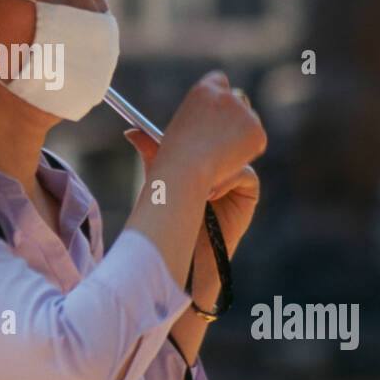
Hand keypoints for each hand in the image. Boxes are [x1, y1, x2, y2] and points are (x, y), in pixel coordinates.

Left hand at [124, 129, 258, 260]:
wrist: (189, 248)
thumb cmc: (173, 215)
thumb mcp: (162, 178)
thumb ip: (152, 152)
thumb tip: (131, 131)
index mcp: (205, 157)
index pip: (207, 139)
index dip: (197, 140)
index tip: (179, 143)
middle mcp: (222, 164)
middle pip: (223, 145)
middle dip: (209, 152)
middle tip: (191, 162)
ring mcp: (238, 175)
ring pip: (233, 157)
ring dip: (217, 169)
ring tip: (200, 190)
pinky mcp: (249, 189)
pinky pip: (245, 173)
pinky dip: (229, 180)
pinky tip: (211, 196)